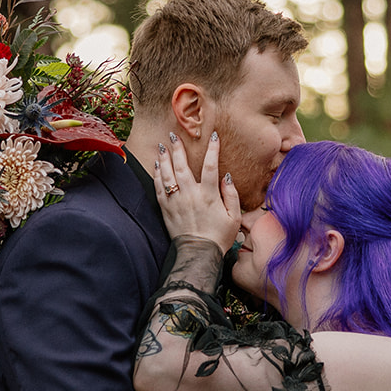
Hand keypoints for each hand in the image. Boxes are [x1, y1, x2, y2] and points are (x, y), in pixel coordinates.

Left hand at [154, 132, 240, 250]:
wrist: (198, 254)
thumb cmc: (219, 237)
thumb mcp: (234, 217)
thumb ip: (231, 194)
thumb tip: (226, 176)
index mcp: (209, 195)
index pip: (211, 166)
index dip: (213, 149)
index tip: (213, 136)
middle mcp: (191, 195)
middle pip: (182, 165)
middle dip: (178, 148)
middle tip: (173, 135)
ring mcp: (176, 201)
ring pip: (167, 174)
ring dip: (164, 158)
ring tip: (162, 146)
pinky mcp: (166, 209)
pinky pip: (159, 188)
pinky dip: (157, 175)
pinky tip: (157, 166)